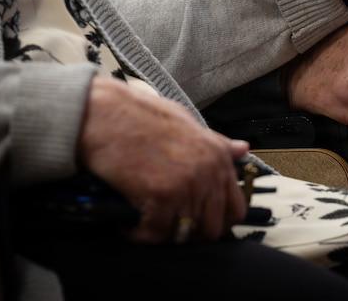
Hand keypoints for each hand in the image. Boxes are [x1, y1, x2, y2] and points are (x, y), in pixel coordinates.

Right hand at [77, 75, 247, 242]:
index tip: (197, 223)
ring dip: (162, 234)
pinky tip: (128, 223)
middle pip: (212, 228)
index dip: (217, 222)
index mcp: (218, 156)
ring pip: (184, 233)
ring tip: (144, 222)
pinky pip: (157, 233)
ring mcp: (187, 185)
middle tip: (166, 225)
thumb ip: (217, 142)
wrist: (105, 113)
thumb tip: (242, 149)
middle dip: (189, 233)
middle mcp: (209, 172)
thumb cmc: (140, 116)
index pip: (235, 209)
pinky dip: (140, 234)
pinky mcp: (161, 196)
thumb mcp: (187, 123)